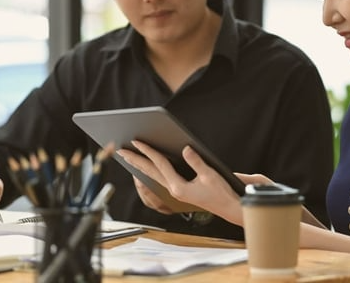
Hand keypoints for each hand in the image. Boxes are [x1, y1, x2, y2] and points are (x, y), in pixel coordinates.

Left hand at [119, 141, 245, 225]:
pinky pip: (160, 179)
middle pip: (150, 172)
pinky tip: (147, 167)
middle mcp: (173, 190)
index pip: (159, 165)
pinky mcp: (179, 191)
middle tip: (121, 151)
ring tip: (129, 158)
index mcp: (178, 187)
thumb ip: (196, 162)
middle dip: (135, 161)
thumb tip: (185, 149)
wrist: (227, 207)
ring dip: (140, 166)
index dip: (148, 151)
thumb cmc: (220, 192)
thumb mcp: (209, 175)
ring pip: (152, 176)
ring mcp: (175, 191)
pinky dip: (151, 171)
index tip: (137, 142)